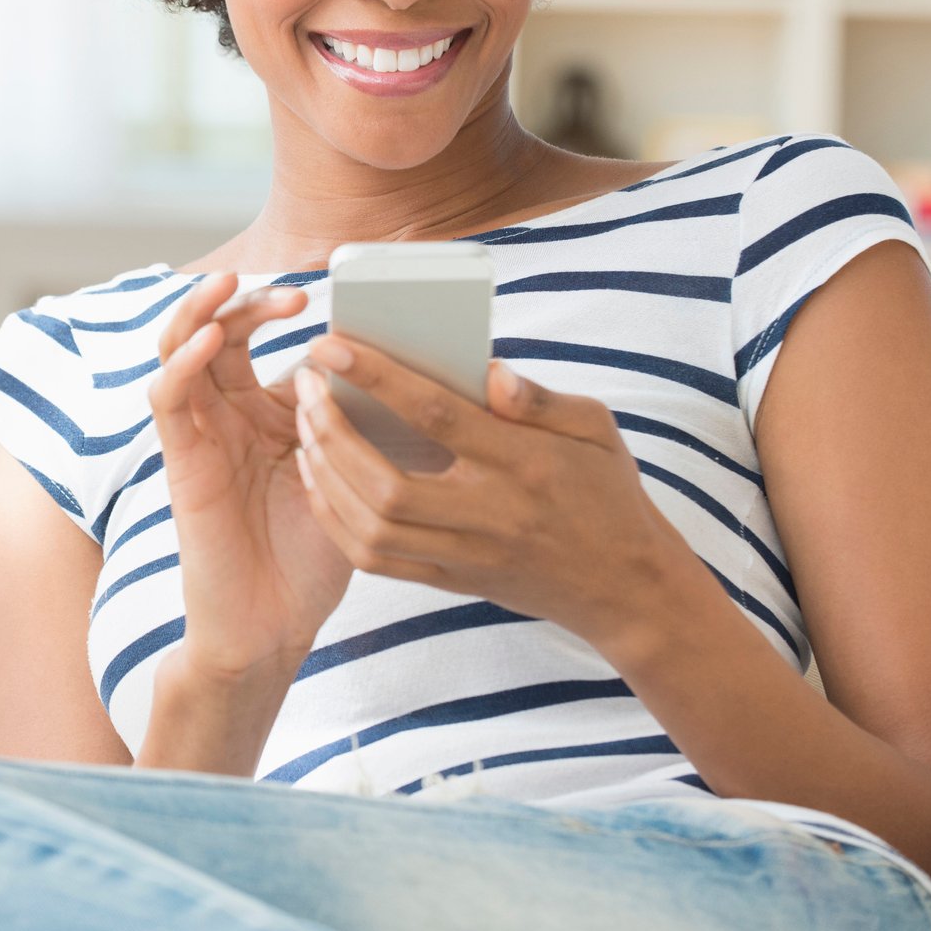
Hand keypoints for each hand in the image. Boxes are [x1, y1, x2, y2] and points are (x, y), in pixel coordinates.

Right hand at [147, 274, 354, 679]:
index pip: (253, 338)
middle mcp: (225, 416)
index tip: (327, 298)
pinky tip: (207, 342)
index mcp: (262, 413)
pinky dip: (182, 363)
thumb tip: (381, 360)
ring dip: (196, 313)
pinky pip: (168, 400)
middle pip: (215, 333)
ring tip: (224, 286)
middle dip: (244, 301)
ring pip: (178, 350)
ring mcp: (199, 436)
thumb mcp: (348, 472)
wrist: (273, 627)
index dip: (276, 307)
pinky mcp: (181, 462)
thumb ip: (355, 418)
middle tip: (287, 295)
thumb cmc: (312, 556)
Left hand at [290, 336, 694, 652]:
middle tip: (303, 385)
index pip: (437, 416)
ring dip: (325, 476)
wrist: (626, 586)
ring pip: (372, 527)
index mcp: (523, 465)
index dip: (379, 378)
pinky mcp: (452, 580)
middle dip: (332, 431)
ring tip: (304, 426)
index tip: (332, 344)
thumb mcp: (596, 429)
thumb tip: (487, 369)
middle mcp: (490, 514)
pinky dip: (336, 521)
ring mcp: (467, 554)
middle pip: (387, 482)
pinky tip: (319, 480)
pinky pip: (376, 561)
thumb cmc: (607, 493)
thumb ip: (540, 398)